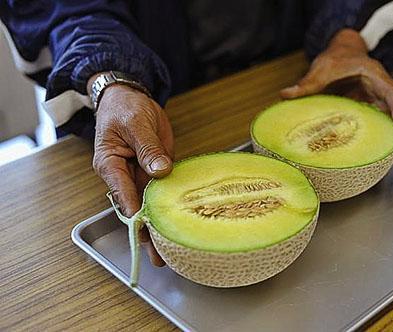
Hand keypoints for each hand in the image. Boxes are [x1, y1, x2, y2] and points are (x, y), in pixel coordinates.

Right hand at [91, 80, 173, 265]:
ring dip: (159, 226)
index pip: (122, 193)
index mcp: (110, 164)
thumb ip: (147, 148)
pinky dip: (170, 207)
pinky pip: (163, 192)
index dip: (135, 212)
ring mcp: (140, 175)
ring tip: (172, 250)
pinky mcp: (155, 171)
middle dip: (147, 232)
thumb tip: (160, 171)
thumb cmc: (125, 108)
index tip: (146, 230)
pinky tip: (180, 223)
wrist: (131, 98)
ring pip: (150, 205)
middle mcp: (123, 175)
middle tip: (160, 257)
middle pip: (135, 207)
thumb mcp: (136, 123)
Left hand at [281, 29, 392, 161]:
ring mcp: (377, 100)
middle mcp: (380, 89)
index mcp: (374, 75)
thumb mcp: (322, 68)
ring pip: (390, 121)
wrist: (343, 54)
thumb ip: (306, 83)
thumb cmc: (337, 59)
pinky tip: (379, 157)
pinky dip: (380, 139)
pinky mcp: (371, 109)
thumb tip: (286, 95)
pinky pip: (379, 125)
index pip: (392, 92)